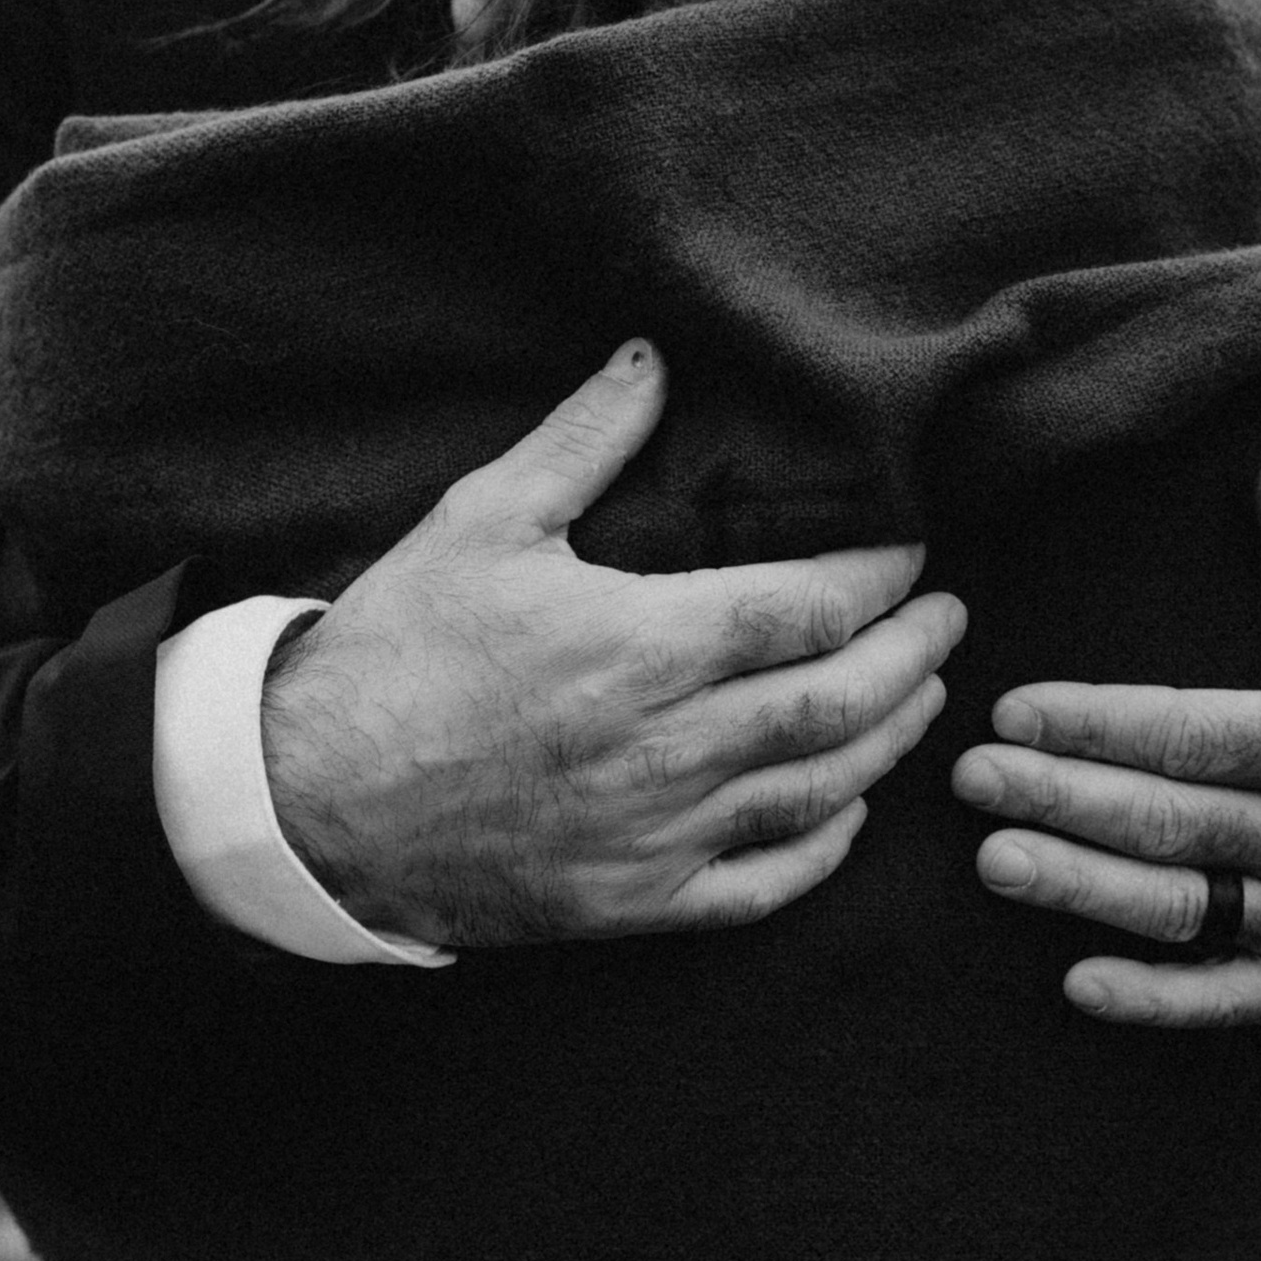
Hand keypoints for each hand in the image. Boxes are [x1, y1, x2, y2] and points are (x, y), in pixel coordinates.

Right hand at [262, 340, 961, 947]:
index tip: (910, 553)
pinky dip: (821, 851)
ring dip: (888, 742)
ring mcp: (655, 836)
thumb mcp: (482, 520)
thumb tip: (653, 357)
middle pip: (842, 704)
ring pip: (818, 793)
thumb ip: (584, 440)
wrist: (310, 800)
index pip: (810, 609)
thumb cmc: (395, 652)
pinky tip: (847, 813)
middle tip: (949, 621)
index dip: (881, 579)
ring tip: (922, 698)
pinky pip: (759, 887)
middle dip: (915, 657)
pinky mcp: (630, 903)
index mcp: (642, 645)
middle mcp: (667, 748)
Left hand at [947, 464, 1260, 1026]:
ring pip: (1184, 908)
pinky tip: (1078, 984)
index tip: (1014, 708)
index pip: (1194, 732)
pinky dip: (1155, 1000)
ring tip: (997, 862)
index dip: (1099, 723)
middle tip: (969, 777)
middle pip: (1171, 819)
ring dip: (1083, 888)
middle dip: (1061, 796)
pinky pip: (1230, 1000)